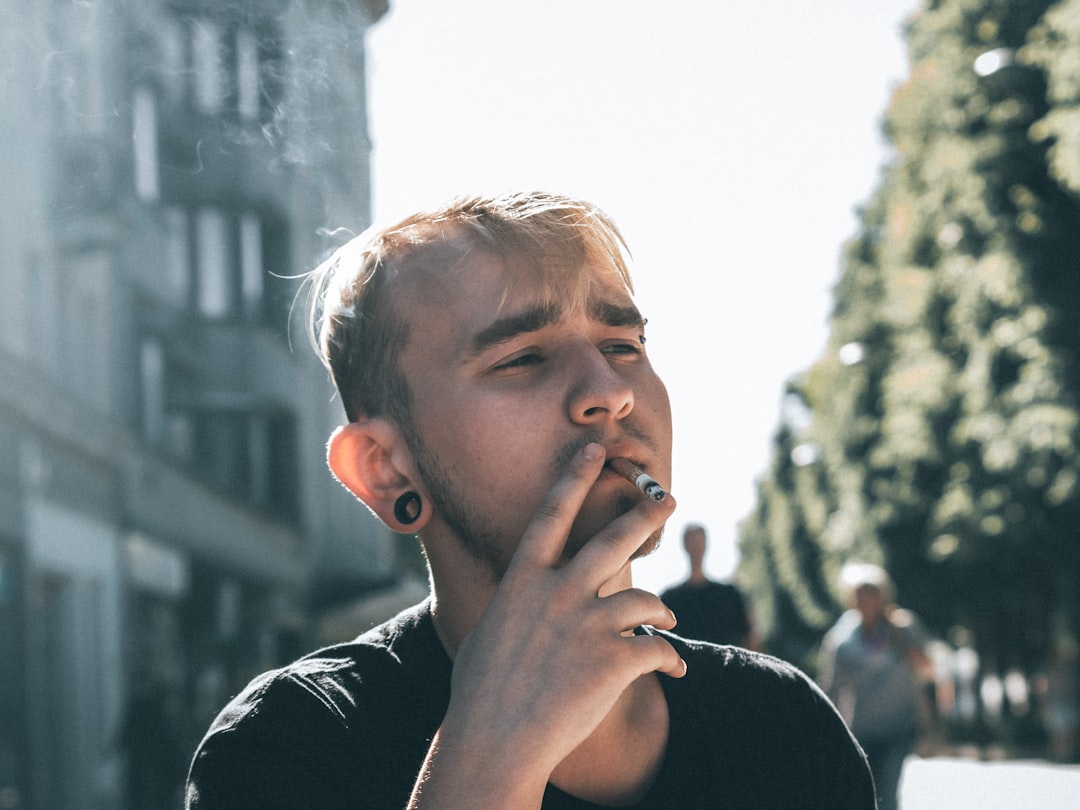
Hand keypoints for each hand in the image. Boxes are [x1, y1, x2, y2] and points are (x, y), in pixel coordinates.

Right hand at [410, 442, 683, 807]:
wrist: (493, 740)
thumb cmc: (479, 691)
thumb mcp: (486, 633)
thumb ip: (514, 607)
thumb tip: (519, 598)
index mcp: (522, 581)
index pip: (551, 515)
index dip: (574, 478)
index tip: (594, 449)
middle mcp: (556, 593)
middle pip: (612, 540)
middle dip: (644, 515)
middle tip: (668, 498)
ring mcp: (585, 625)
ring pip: (644, 600)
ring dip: (662, 610)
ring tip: (669, 619)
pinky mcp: (611, 661)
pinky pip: (656, 650)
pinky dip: (670, 660)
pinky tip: (674, 670)